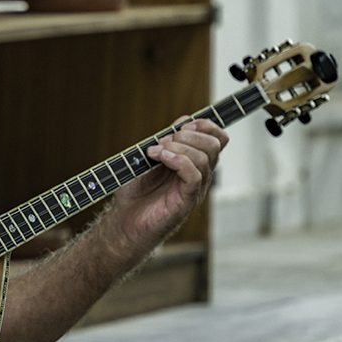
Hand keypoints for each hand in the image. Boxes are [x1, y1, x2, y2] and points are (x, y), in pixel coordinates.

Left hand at [111, 117, 227, 252]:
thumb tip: (184, 120)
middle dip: (189, 135)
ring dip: (178, 147)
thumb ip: (168, 140)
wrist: (124, 222)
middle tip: (164, 140)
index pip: (217, 139)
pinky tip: (161, 158)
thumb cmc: (136, 192)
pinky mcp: (186, 201)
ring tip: (155, 151)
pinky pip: (195, 177)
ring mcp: (194, 189)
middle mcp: (199, 176)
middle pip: (214, 145)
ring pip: (204, 159)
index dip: (205, 125)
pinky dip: (179, 161)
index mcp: (194, 163)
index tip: (182, 124)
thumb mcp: (149, 158)